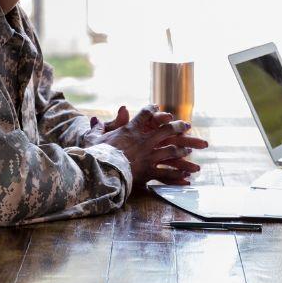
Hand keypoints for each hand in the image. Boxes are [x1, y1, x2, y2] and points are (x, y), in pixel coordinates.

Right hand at [91, 105, 206, 186]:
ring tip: (188, 151)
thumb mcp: (94, 138)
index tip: (157, 106)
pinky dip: (177, 175)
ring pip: (171, 150)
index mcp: (130, 130)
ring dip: (181, 150)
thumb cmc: (95, 154)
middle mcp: (143, 141)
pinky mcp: (149, 171)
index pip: (145, 115)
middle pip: (166, 130)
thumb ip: (97, 128)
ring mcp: (148, 156)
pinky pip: (167, 173)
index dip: (152, 110)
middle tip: (186, 125)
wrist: (99, 171)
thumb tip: (94, 119)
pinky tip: (186, 176)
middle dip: (178, 127)